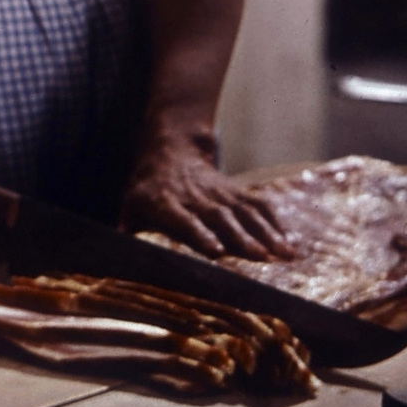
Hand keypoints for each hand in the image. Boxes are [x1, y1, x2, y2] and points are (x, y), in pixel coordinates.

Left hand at [120, 125, 293, 260]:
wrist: (170, 149)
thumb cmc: (147, 189)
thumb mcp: (131, 204)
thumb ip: (127, 229)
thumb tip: (116, 254)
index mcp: (165, 202)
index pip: (183, 219)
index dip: (199, 233)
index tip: (216, 252)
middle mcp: (195, 197)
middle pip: (220, 217)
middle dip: (241, 237)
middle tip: (261, 258)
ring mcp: (219, 192)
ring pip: (244, 211)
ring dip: (266, 233)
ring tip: (285, 255)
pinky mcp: (236, 191)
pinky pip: (258, 205)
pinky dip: (275, 223)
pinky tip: (290, 244)